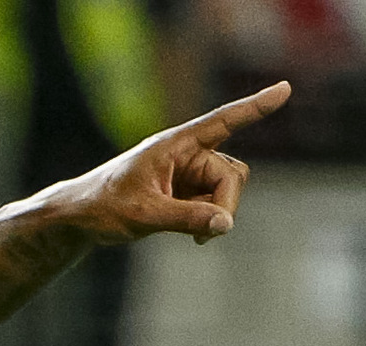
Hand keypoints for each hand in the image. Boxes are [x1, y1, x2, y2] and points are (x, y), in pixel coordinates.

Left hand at [48, 84, 284, 248]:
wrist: (81, 219)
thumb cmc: (103, 207)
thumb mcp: (143, 214)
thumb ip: (186, 218)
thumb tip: (225, 224)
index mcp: (175, 145)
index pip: (222, 122)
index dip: (255, 108)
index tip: (285, 89)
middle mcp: (187, 154)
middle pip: (232, 174)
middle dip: (225, 204)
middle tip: (206, 234)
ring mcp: (190, 173)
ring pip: (227, 190)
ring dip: (217, 214)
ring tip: (191, 235)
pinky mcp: (188, 191)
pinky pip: (216, 204)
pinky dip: (210, 220)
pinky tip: (194, 236)